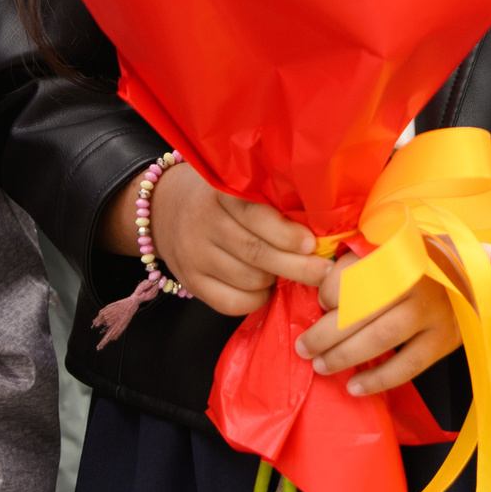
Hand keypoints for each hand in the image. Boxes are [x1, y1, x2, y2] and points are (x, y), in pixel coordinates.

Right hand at [105, 163, 330, 318]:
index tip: (312, 243)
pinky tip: (265, 289)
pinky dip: (256, 300)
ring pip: (248, 280)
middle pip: (255, 253)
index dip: (285, 233)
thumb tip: (321, 231)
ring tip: (288, 271)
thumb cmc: (220, 198)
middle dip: (296, 266)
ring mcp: (193, 255)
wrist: (167, 209)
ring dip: (275, 281)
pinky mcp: (190, 281)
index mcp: (220, 193)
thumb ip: (271, 203)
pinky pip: (231, 303)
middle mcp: (203, 223)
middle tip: (324, 272)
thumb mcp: (239, 188)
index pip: (254, 214)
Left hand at [298, 251, 462, 396]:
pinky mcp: (445, 337)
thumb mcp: (388, 248)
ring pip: (382, 337)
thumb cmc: (417, 263)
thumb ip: (355, 262)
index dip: (328, 291)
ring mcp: (433, 309)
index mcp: (398, 249)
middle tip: (304, 347)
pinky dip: (378, 379)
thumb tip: (317, 289)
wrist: (471, 276)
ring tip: (321, 366)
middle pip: (362, 307)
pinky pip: (408, 365)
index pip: (354, 271)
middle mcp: (416, 277)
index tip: (319, 303)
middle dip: (326, 332)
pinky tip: (354, 387)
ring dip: (345, 355)